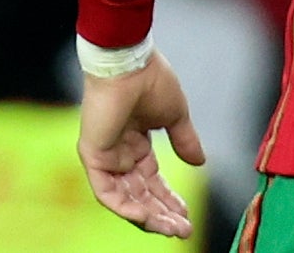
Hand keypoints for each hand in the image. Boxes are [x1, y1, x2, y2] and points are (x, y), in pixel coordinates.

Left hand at [79, 52, 205, 238]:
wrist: (130, 63)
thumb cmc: (151, 80)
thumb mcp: (175, 116)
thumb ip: (184, 141)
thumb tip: (200, 162)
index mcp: (137, 145)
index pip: (152, 182)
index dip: (170, 199)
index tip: (187, 214)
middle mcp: (120, 155)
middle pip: (141, 195)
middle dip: (163, 214)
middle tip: (183, 230)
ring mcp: (106, 157)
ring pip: (126, 199)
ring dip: (148, 216)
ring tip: (172, 228)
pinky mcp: (93, 157)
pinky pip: (107, 193)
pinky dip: (125, 208)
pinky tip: (146, 217)